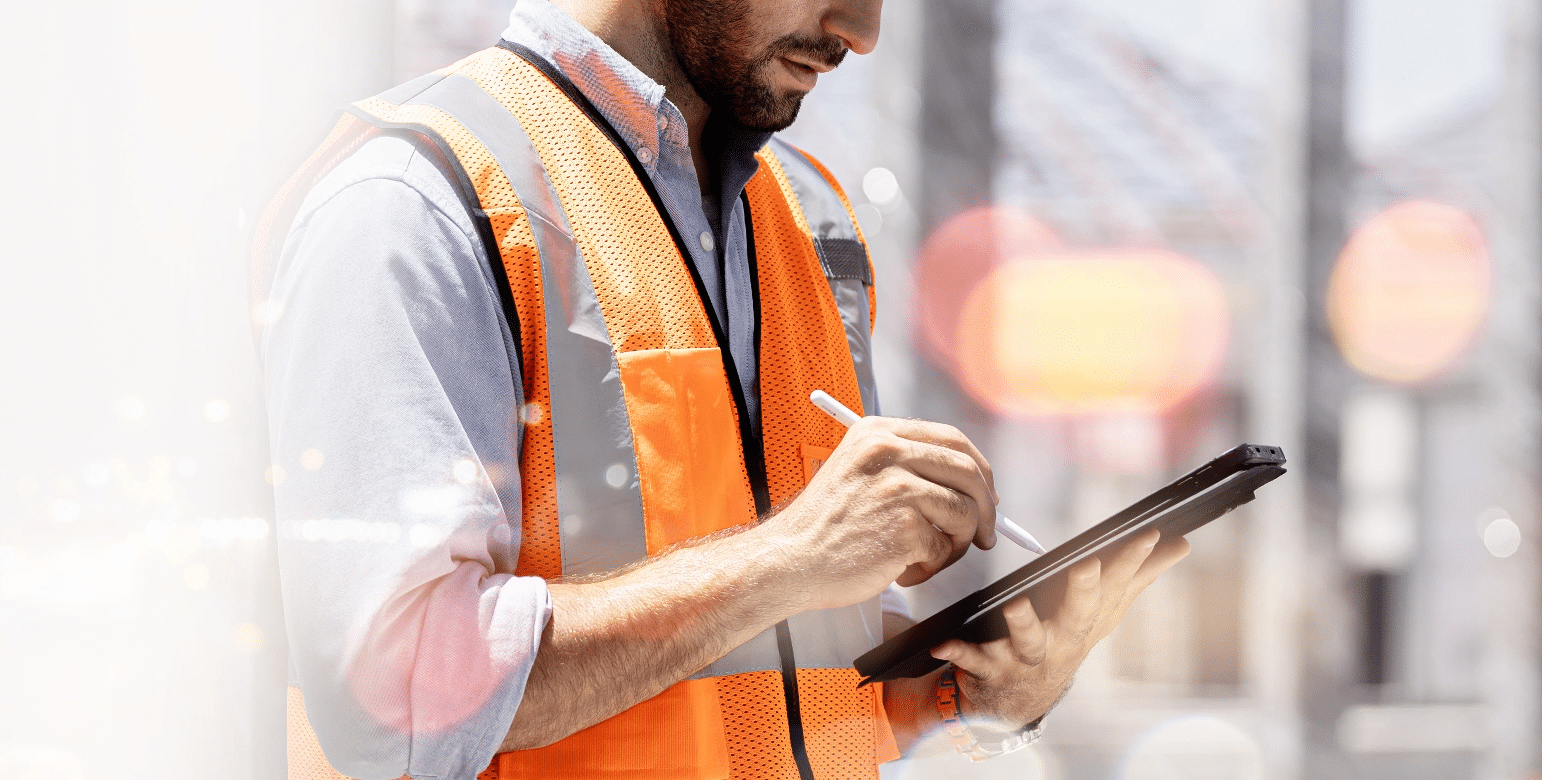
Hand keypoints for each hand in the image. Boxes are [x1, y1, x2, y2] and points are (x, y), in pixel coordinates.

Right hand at [758, 417, 998, 611]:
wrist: (787, 560)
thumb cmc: (823, 527)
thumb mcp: (857, 472)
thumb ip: (904, 466)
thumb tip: (969, 486)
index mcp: (877, 433)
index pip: (951, 439)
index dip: (977, 469)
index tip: (984, 494)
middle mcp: (888, 453)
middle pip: (968, 472)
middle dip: (986, 509)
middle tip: (986, 535)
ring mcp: (898, 489)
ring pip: (965, 513)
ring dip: (956, 544)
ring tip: (924, 557)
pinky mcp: (904, 527)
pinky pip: (944, 548)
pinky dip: (930, 566)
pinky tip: (900, 570)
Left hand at [930, 528, 1189, 727]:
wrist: (1016, 700)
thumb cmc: (1063, 639)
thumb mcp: (1104, 612)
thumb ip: (1140, 576)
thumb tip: (1182, 543)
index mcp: (1090, 620)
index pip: (1118, 586)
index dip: (1136, 562)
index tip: (1152, 534)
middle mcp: (1064, 640)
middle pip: (1081, 614)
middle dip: (1087, 590)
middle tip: (1090, 565)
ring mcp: (1029, 658)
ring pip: (1029, 641)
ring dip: (1024, 624)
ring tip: (1017, 603)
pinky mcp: (992, 669)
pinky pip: (974, 660)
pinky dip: (960, 652)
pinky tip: (944, 644)